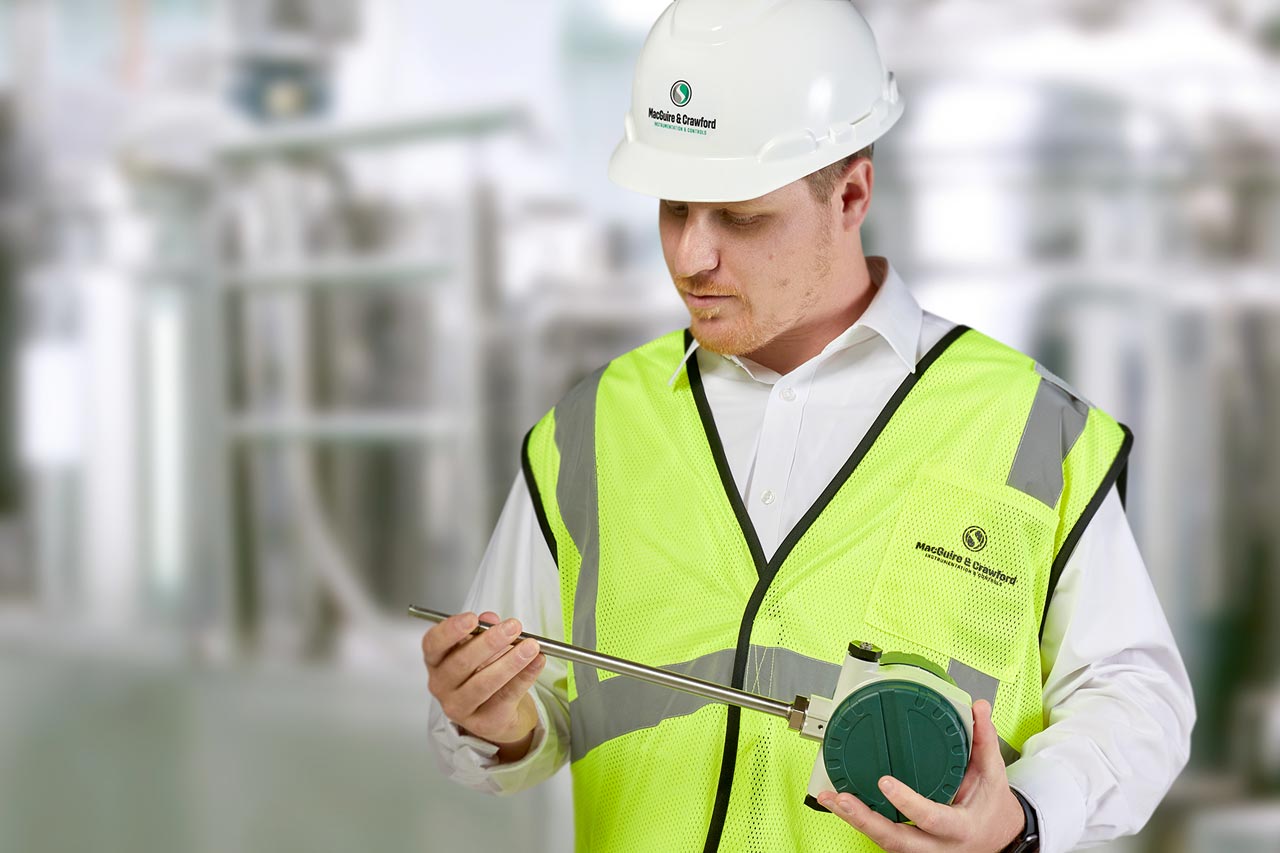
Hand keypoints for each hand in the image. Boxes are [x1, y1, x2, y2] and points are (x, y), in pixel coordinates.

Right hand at [423, 610, 545, 761]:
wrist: (496, 712)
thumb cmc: (482, 672)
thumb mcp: (481, 648)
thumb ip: (483, 631)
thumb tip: (490, 619)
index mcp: (436, 661)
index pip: (433, 644)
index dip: (450, 630)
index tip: (472, 619)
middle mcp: (441, 685)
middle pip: (461, 663)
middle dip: (490, 642)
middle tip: (513, 627)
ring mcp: (459, 707)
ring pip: (484, 683)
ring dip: (510, 662)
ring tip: (531, 647)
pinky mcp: (482, 722)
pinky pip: (506, 696)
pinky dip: (524, 677)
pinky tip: (537, 662)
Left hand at [816, 700, 1025, 852]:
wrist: (999, 839)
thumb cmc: (993, 810)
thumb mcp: (993, 775)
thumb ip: (984, 741)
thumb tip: (978, 708)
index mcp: (959, 827)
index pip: (931, 817)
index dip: (906, 802)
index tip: (885, 781)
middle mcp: (937, 846)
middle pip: (896, 841)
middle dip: (865, 820)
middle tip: (841, 798)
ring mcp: (922, 851)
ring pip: (884, 842)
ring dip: (855, 821)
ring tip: (831, 798)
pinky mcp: (909, 849)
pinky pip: (882, 839)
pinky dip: (860, 822)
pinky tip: (841, 806)